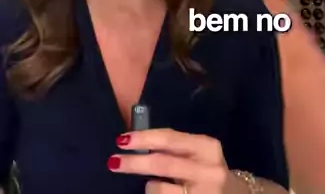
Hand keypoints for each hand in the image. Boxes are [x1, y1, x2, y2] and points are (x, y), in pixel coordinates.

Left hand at [108, 128, 230, 192]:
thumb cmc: (207, 172)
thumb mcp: (198, 154)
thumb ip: (174, 148)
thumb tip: (134, 143)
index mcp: (207, 148)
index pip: (171, 139)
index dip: (144, 139)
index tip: (122, 139)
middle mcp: (208, 171)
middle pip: (162, 164)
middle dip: (134, 163)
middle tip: (113, 161)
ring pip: (159, 190)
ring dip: (149, 188)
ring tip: (156, 186)